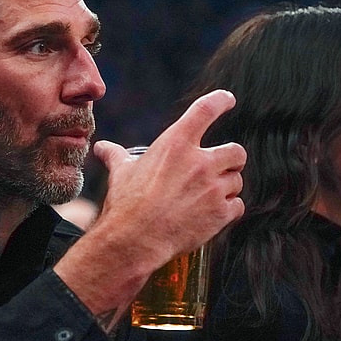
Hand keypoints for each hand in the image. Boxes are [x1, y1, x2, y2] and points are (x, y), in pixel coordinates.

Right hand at [92, 89, 245, 267]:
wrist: (134, 240)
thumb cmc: (126, 203)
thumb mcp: (121, 173)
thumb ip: (116, 156)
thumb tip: (102, 148)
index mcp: (176, 144)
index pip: (206, 109)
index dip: (221, 101)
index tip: (227, 100)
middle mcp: (200, 162)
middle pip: (236, 151)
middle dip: (231, 160)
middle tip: (219, 169)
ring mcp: (213, 188)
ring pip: (237, 180)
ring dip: (227, 187)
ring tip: (207, 197)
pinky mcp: (221, 213)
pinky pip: (237, 205)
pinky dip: (228, 209)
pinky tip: (211, 214)